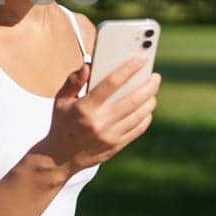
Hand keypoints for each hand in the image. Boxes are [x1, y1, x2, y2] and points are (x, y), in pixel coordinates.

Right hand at [33, 57, 160, 172]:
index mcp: (85, 107)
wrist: (60, 158)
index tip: (142, 57)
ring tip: (152, 90)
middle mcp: (99, 122)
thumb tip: (89, 65)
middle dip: (148, 86)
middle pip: (132, 100)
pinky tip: (147, 108)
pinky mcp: (116, 146)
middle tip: (155, 77)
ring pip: (139, 115)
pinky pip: (138, 129)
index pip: (111, 82)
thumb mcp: (61, 100)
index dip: (129, 68)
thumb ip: (74, 80)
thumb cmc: (62, 123)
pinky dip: (145, 117)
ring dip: (150, 100)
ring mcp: (110, 136)